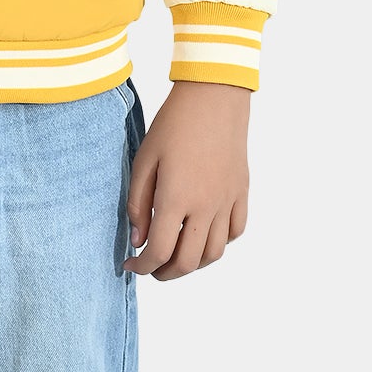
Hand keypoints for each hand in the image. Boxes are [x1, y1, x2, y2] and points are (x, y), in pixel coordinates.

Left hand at [122, 80, 249, 279]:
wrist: (213, 98)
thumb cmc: (174, 124)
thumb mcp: (145, 158)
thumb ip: (138, 202)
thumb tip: (138, 239)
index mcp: (176, 197)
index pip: (159, 251)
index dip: (142, 266)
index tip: (131, 264)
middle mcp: (205, 206)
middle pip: (188, 261)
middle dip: (166, 272)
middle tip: (151, 267)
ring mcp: (227, 201)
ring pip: (214, 253)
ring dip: (193, 263)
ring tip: (176, 255)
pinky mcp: (241, 193)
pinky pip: (235, 232)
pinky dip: (218, 243)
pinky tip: (203, 234)